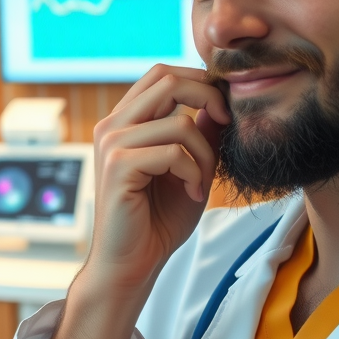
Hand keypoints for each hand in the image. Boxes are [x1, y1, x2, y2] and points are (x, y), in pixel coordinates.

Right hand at [34, 65, 227, 338]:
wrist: (132, 264)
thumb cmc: (157, 221)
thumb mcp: (190, 168)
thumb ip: (200, 134)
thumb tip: (219, 101)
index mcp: (125, 122)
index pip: (162, 74)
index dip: (200, 81)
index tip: (225, 110)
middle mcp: (112, 126)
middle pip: (166, 78)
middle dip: (208, 96)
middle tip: (227, 124)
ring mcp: (111, 144)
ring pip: (178, 120)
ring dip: (204, 151)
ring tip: (201, 179)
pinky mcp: (118, 166)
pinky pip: (173, 150)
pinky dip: (193, 171)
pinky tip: (192, 193)